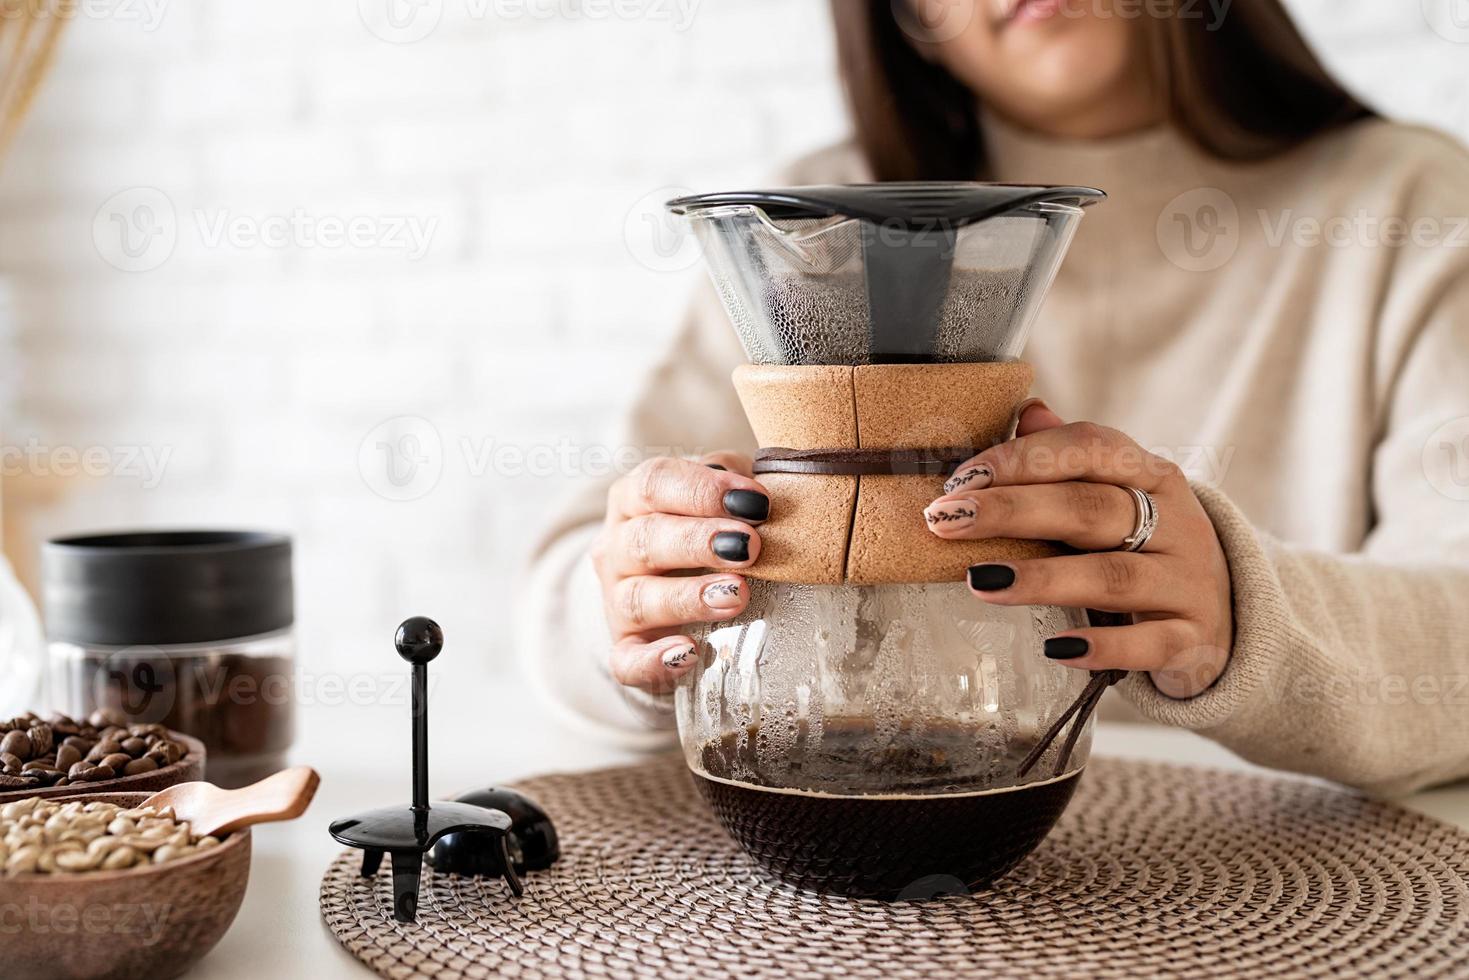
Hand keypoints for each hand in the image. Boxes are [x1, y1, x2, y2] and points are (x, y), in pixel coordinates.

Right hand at [589, 453, 767, 693]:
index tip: (756, 503)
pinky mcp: (626, 646)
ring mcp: (616, 599)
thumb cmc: (710, 522)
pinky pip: (626, 660)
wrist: (675, 578)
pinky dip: (653, 660)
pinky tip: (689, 654)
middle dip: (698, 541)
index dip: (702, 490)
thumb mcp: (722, 491)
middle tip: (750, 548)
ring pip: (638, 599)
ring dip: (687, 597)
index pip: (653, 482)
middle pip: (645, 539)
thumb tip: (768, 485)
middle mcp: (617, 547)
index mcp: (634, 498)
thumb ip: (737, 476)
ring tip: (737, 596)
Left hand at [923, 401, 1232, 698]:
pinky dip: (1103, 647)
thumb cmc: (1149, 547)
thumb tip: (1027, 411)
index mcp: (1152, 476)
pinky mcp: (1192, 640)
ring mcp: (1187, 583)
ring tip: (980, 580)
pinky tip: (1054, 647)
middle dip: (1012, 511)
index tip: (959, 480)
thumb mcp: (1121, 498)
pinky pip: (1148, 644)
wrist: (1231, 617)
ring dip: (1043, 578)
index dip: (1022, 458)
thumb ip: (1072, 460)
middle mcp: (1176, 523)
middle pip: (1090, 509)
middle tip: (945, 520)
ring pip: (1113, 576)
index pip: (1090, 449)